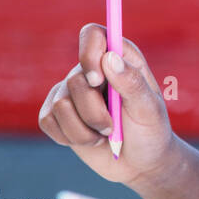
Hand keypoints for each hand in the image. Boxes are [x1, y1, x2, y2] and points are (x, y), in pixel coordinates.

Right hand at [38, 23, 174, 185]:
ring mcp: (71, 92)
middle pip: (75, 80)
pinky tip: (89, 140)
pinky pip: (48, 121)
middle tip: (114, 127)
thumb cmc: (150, 131)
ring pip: (61, 105)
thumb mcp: (149, 109)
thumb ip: (132, 83)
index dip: (89, 52)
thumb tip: (109, 58)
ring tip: (105, 135)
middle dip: (95, 112)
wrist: (140, 163)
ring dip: (86, 129)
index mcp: (119, 59)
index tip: (97, 80)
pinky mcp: (56, 114)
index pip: (93, 35)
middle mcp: (92, 70)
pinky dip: (71, 137)